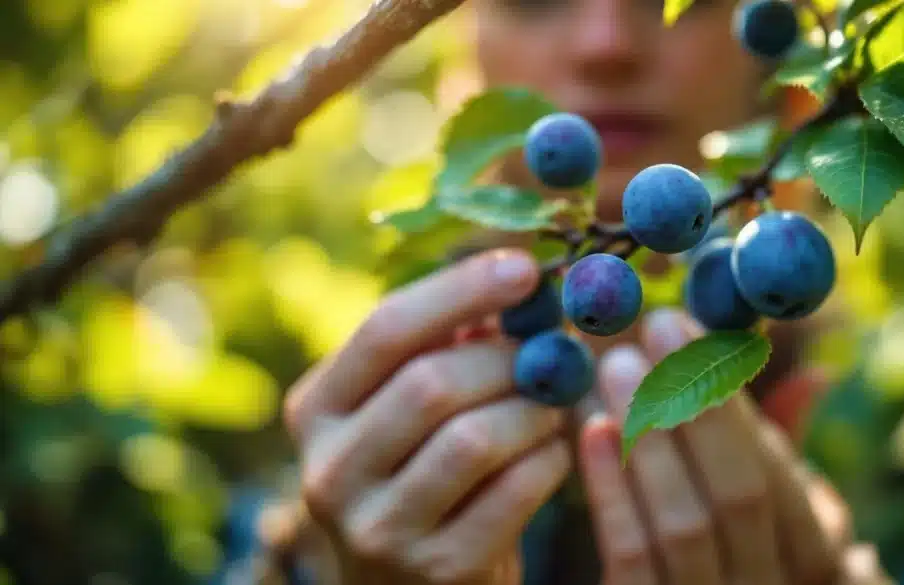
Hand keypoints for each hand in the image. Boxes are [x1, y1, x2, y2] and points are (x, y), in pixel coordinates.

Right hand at [284, 249, 572, 584]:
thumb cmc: (421, 475)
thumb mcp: (409, 410)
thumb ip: (445, 345)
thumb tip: (515, 275)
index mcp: (316, 409)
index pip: (385, 329)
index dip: (460, 291)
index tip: (524, 267)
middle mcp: (329, 469)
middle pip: (432, 382)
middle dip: (509, 358)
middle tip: (555, 350)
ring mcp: (376, 527)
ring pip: (475, 437)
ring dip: (533, 411)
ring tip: (550, 408)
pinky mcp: (434, 569)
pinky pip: (513, 491)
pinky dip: (547, 460)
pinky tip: (551, 453)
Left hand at [577, 308, 888, 584]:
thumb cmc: (730, 557)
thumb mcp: (767, 518)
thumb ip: (780, 456)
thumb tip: (815, 375)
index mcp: (806, 562)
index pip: (779, 480)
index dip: (733, 403)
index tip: (689, 331)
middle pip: (739, 495)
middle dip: (697, 405)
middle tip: (653, 330)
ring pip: (684, 525)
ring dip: (650, 437)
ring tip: (615, 367)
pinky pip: (632, 559)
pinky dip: (613, 494)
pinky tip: (593, 430)